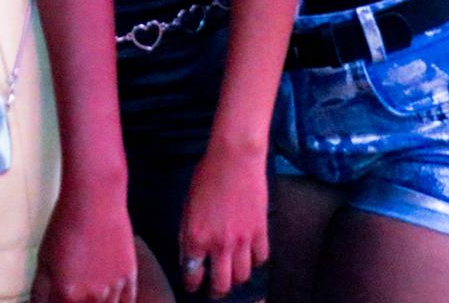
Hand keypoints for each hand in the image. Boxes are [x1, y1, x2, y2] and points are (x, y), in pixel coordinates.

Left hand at [32, 190, 135, 302]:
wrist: (94, 200)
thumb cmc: (65, 225)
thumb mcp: (43, 258)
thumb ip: (40, 291)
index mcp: (67, 295)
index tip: (59, 297)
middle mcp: (92, 298)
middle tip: (74, 292)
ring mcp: (113, 289)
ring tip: (91, 292)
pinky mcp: (129, 277)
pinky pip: (127, 302)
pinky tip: (111, 298)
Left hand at [178, 140, 268, 297]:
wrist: (235, 158)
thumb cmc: (207, 175)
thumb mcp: (187, 205)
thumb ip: (187, 232)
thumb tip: (188, 254)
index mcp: (195, 237)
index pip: (193, 274)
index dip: (192, 285)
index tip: (193, 286)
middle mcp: (219, 244)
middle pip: (221, 285)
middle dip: (216, 292)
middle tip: (214, 290)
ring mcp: (242, 240)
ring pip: (242, 277)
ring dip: (236, 278)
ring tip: (232, 273)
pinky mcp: (260, 232)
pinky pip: (261, 259)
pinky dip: (255, 261)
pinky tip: (249, 255)